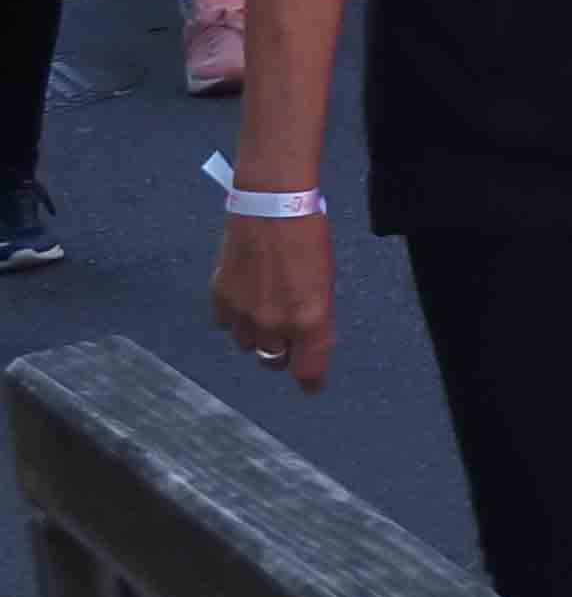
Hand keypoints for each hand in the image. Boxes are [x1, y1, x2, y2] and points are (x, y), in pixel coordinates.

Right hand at [211, 207, 337, 390]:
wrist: (270, 209)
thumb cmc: (308, 238)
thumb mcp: (325, 281)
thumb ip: (317, 316)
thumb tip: (309, 339)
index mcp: (310, 320)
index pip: (307, 369)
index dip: (310, 382)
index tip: (311, 387)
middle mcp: (275, 325)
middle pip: (274, 361)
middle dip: (282, 353)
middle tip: (287, 338)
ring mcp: (245, 315)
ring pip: (248, 345)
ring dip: (257, 335)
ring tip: (264, 307)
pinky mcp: (220, 301)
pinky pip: (226, 325)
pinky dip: (234, 318)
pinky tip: (243, 297)